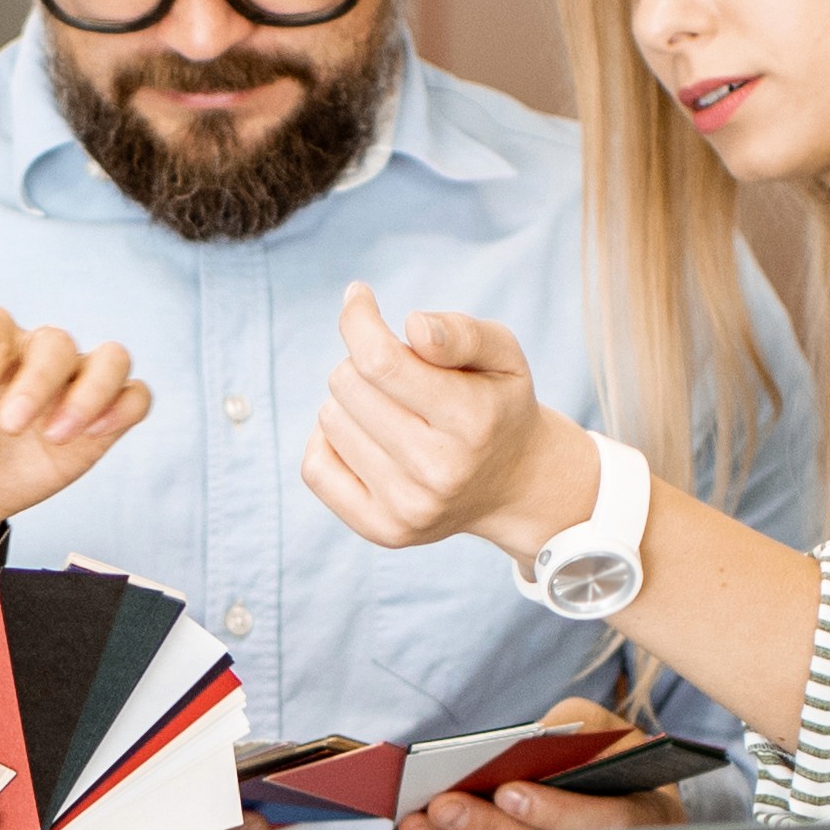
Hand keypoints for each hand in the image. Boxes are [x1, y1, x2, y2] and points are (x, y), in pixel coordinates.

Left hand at [0, 308, 148, 568]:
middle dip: (37, 384)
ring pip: (111, 359)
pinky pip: (134, 397)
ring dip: (93, 392)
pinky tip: (94, 436)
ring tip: (57, 435)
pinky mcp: (96, 421)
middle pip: (56, 343)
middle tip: (10, 428)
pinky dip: (124, 410)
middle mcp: (28, 352)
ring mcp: (68, 384)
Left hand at [301, 286, 599, 563]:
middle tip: (399, 377)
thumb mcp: (502, 354)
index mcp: (472, 421)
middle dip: (365, 363)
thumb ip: (461, 332)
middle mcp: (439, 471)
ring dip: (352, 402)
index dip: (357, 321)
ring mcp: (408, 508)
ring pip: (329, 420)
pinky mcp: (381, 531)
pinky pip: (315, 467)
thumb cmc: (497, 403)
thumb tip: (412, 325)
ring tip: (393, 411)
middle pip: (347, 385)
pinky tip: (365, 436)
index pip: (379, 361)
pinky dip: (331, 441)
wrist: (513, 484)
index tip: (358, 298)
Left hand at [397, 692, 689, 829]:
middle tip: (442, 808)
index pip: (607, 821)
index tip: (509, 792)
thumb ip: (574, 728)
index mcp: (647, 816)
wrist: (618, 796)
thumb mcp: (607, 729)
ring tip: (417, 825)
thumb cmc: (609, 755)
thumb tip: (528, 741)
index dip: (556, 811)